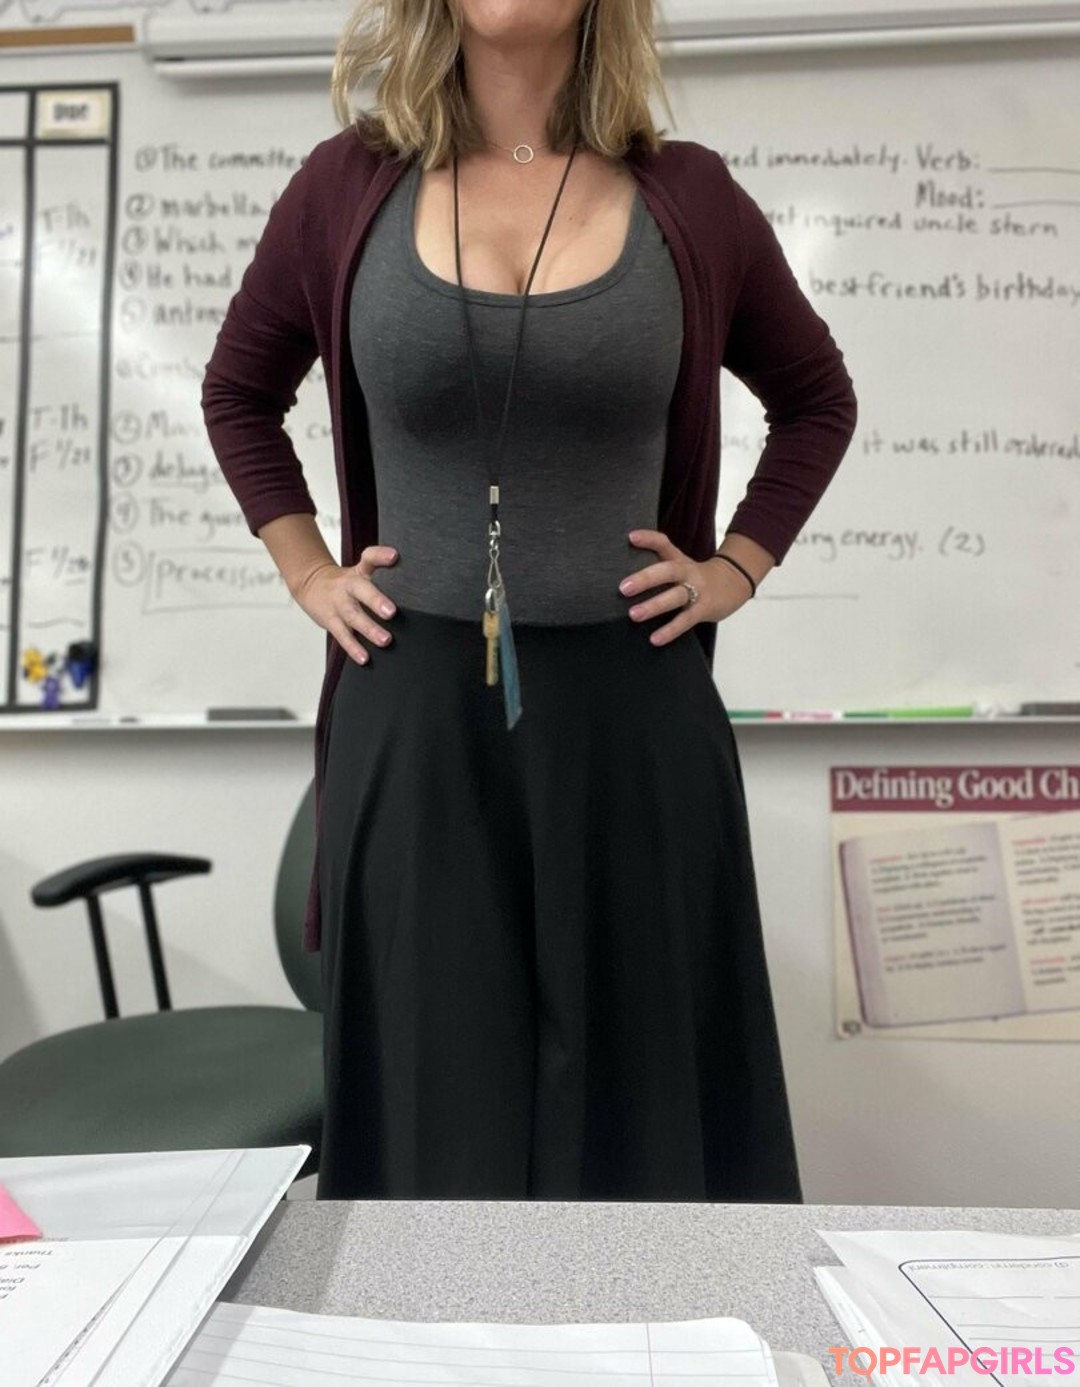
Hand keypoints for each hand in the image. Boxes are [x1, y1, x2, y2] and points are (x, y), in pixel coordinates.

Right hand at [293, 545, 398, 664]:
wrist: (311, 584)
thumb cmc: (347, 582)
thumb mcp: (363, 570)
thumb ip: (385, 574)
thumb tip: (418, 587)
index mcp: (360, 572)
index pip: (369, 558)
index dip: (380, 555)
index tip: (393, 556)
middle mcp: (349, 586)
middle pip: (361, 590)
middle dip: (376, 601)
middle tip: (392, 612)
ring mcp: (339, 604)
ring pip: (353, 616)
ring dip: (369, 629)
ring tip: (385, 640)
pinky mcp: (331, 621)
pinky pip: (342, 635)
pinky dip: (353, 648)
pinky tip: (364, 658)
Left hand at [619, 529, 753, 646]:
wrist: (736, 582)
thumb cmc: (699, 577)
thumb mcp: (682, 565)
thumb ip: (659, 567)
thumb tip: (625, 579)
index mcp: (679, 560)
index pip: (664, 544)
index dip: (648, 539)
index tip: (631, 537)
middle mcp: (687, 572)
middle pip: (667, 571)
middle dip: (645, 579)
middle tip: (623, 588)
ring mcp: (697, 590)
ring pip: (675, 597)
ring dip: (654, 606)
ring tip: (634, 615)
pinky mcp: (704, 609)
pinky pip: (686, 620)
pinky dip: (670, 630)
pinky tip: (655, 639)